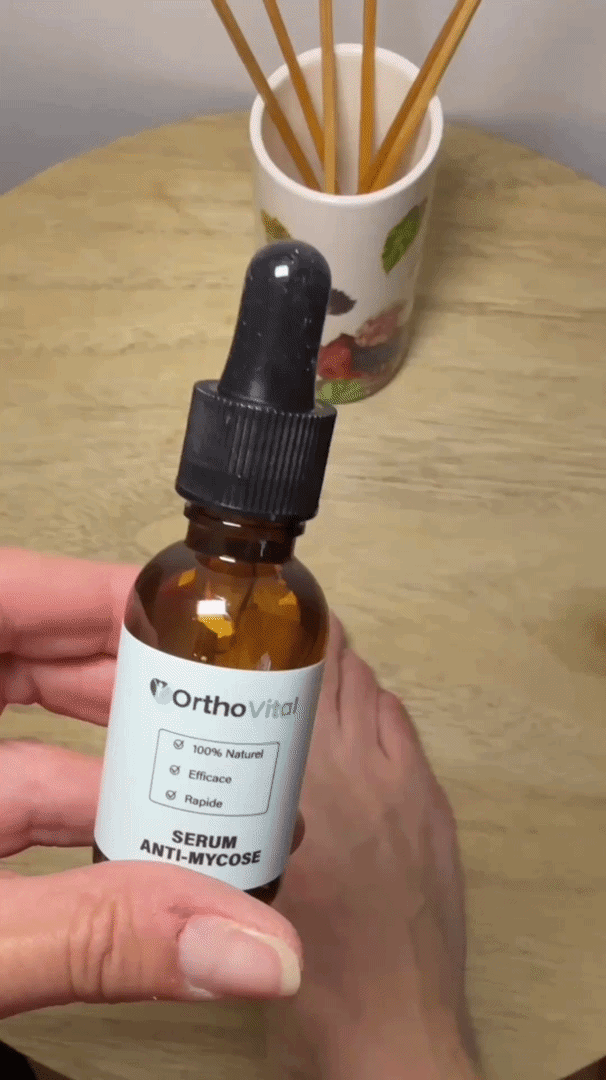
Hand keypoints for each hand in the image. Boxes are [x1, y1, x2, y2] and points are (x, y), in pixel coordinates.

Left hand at [0, 549, 301, 1017]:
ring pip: (37, 738)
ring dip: (126, 769)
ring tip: (213, 790)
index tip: (192, 615)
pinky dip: (83, 820)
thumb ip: (99, 936)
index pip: (10, 592)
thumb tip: (247, 944)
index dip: (104, 594)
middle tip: (227, 708)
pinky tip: (151, 852)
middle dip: (140, 689)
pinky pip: (22, 797)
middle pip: (38, 659)